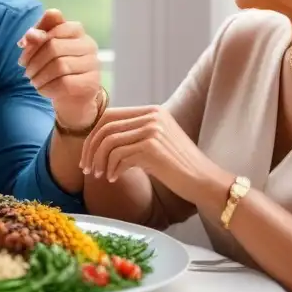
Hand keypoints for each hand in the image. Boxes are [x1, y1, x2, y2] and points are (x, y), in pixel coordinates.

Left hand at [18, 9, 100, 129]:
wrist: (72, 95)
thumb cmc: (56, 67)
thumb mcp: (43, 48)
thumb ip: (36, 36)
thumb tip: (30, 35)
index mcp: (76, 30)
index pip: (54, 22)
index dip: (34, 39)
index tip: (24, 52)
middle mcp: (88, 44)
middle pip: (54, 46)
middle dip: (34, 61)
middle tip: (27, 71)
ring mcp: (92, 63)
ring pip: (59, 66)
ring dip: (39, 76)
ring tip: (33, 81)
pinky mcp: (91, 82)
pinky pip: (64, 84)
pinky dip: (47, 88)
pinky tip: (43, 89)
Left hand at [80, 105, 219, 203]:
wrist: (204, 180)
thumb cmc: (179, 167)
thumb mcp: (157, 143)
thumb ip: (134, 135)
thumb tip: (100, 140)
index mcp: (152, 111)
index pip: (109, 115)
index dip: (93, 135)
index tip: (87, 155)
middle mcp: (152, 116)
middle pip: (105, 126)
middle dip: (90, 149)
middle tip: (87, 169)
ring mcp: (152, 130)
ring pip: (109, 141)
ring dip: (99, 161)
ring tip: (99, 176)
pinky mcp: (152, 147)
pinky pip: (119, 155)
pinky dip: (112, 169)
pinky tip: (114, 179)